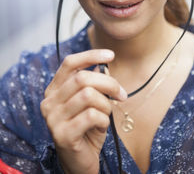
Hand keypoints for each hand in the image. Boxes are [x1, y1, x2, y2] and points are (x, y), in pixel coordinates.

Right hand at [40, 49, 126, 173]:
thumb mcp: (91, 102)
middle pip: (83, 78)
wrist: (80, 161)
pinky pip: (92, 116)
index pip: (70, 63)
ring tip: (107, 115)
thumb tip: (103, 66)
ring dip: (106, 105)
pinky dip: (104, 120)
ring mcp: (53, 118)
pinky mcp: (62, 134)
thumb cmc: (87, 127)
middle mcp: (49, 101)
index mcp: (55, 89)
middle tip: (122, 94)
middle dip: (109, 84)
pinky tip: (102, 127)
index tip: (111, 55)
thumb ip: (93, 84)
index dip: (91, 55)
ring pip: (89, 96)